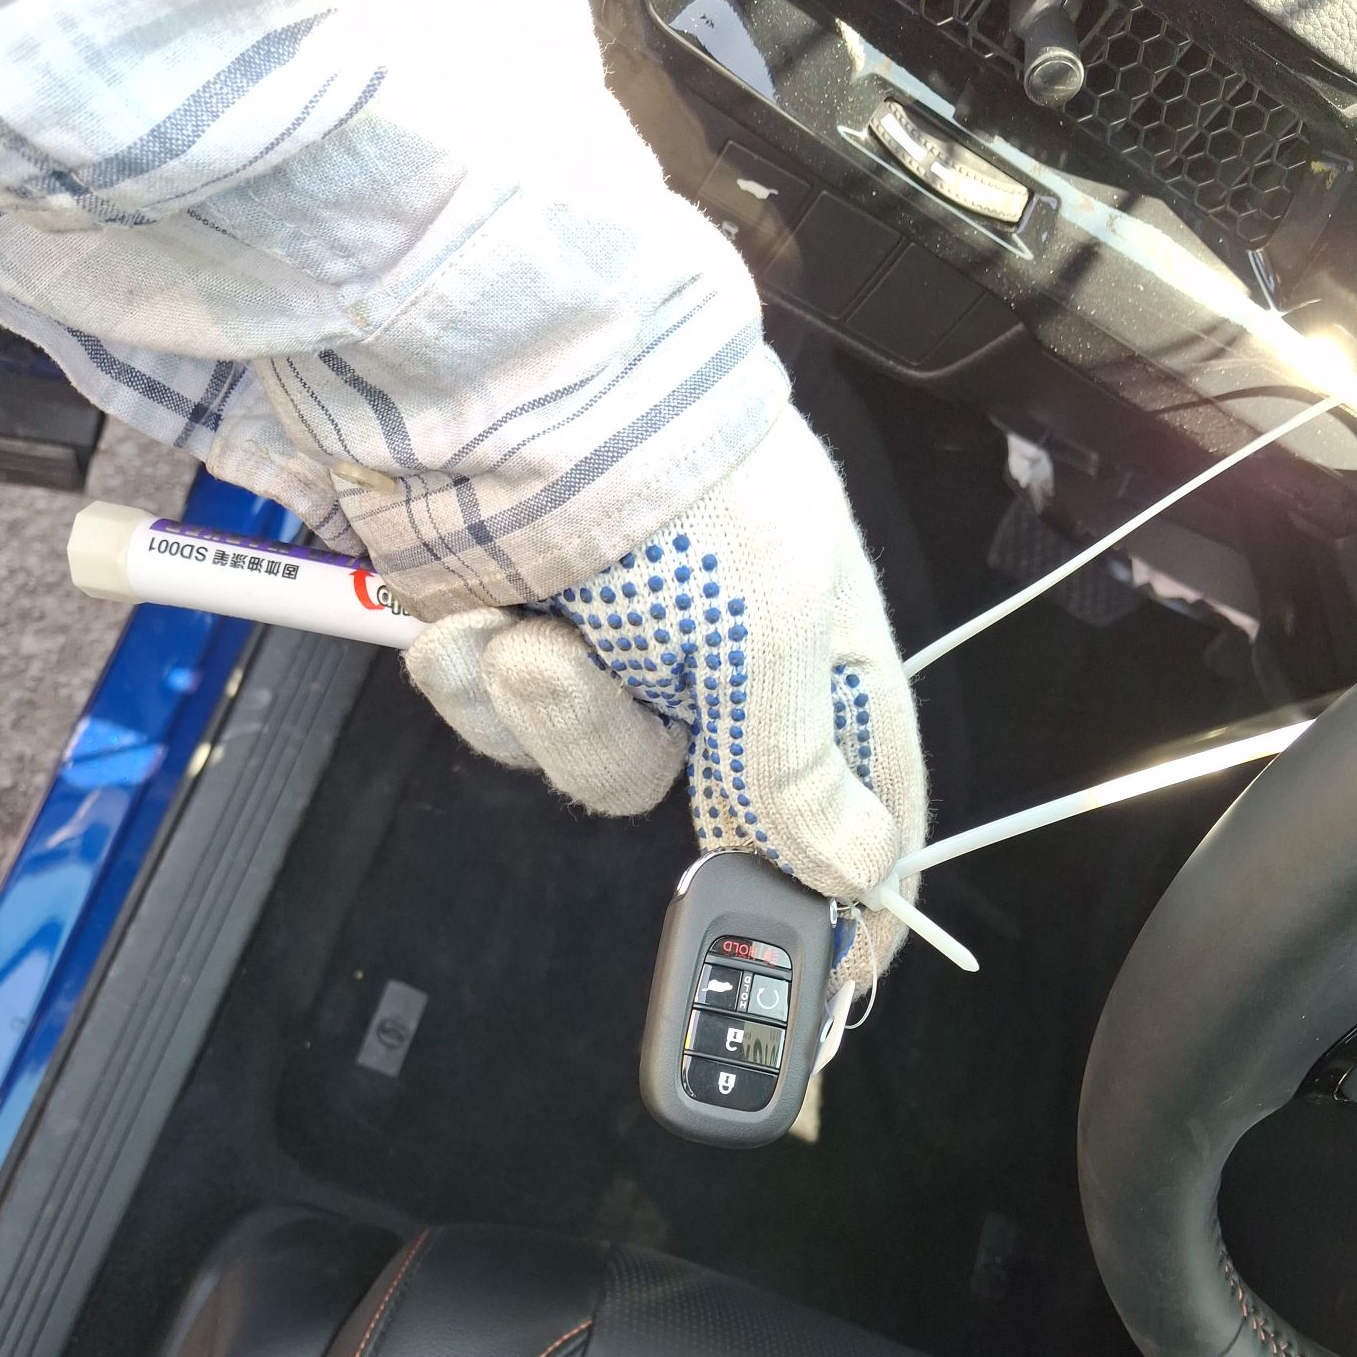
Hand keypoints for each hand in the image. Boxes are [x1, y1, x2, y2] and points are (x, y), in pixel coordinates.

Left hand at [402, 410, 925, 989]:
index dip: (865, 886)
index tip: (850, 979)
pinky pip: (508, 728)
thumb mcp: (764, 632)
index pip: (871, 791)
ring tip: (543, 631)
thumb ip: (796, 773)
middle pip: (722, 813)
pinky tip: (485, 615)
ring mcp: (617, 656)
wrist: (497, 376)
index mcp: (817, 644)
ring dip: (559, 716)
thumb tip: (857, 873)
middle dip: (675, 809)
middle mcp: (723, 661)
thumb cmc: (671, 483)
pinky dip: (485, 681)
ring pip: (599, 771)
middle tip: (673, 800)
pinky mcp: (518, 647)